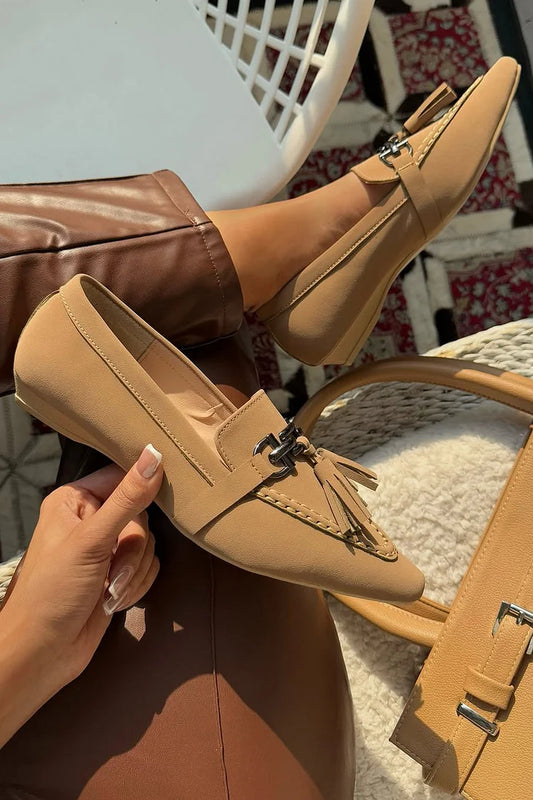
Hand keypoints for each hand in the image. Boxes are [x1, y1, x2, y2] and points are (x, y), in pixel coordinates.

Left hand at [0, 444, 162, 746]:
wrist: (43, 654)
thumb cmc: (52, 592)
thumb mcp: (91, 541)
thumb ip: (127, 499)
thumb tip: (155, 454)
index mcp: (75, 500)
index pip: (122, 476)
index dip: (143, 486)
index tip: (162, 496)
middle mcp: (91, 520)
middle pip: (141, 516)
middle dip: (132, 549)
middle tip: (111, 569)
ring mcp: (106, 549)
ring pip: (149, 545)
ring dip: (133, 572)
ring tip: (108, 591)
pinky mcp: (118, 574)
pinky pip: (149, 567)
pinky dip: (135, 586)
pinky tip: (114, 600)